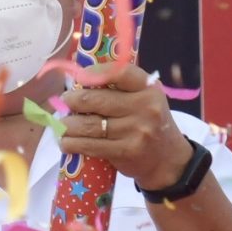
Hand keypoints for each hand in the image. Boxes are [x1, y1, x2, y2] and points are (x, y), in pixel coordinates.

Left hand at [59, 63, 195, 191]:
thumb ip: (119, 86)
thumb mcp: (143, 98)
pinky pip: (88, 145)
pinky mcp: (125, 151)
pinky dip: (70, 143)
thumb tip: (77, 79)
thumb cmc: (147, 121)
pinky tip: (65, 142)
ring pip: (87, 124)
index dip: (93, 72)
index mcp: (148, 88)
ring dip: (67, 125)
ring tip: (63, 125)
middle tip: (65, 101)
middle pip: (94, 100)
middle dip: (72, 100)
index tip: (79, 77)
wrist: (168, 158)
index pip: (119, 72)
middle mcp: (145, 107)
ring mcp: (136, 130)